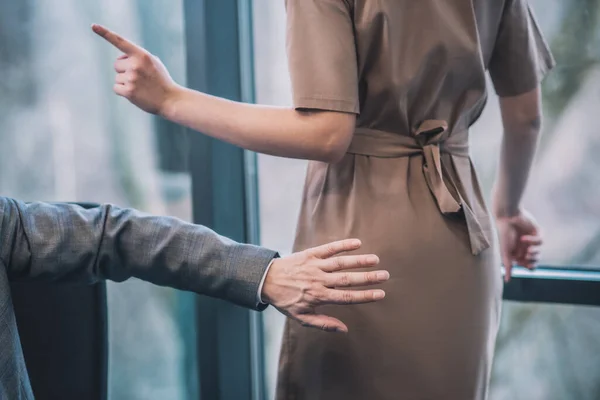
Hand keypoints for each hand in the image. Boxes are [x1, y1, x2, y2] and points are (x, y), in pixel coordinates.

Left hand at [91, 24, 176, 114]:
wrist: (170, 99)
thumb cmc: (161, 81)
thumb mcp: (153, 63)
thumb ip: (138, 57)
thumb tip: (122, 58)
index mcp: (142, 55)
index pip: (121, 42)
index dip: (105, 33)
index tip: (93, 26)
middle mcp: (136, 65)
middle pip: (117, 65)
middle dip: (125, 71)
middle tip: (139, 78)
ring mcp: (132, 78)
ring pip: (117, 78)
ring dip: (126, 82)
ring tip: (141, 87)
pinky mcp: (129, 91)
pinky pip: (116, 88)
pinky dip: (123, 91)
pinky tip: (136, 94)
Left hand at [262, 239, 388, 332]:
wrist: (266, 280)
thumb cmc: (285, 300)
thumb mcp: (301, 317)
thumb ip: (323, 323)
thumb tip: (344, 329)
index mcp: (318, 297)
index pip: (347, 297)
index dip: (365, 296)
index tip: (381, 294)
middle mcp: (319, 281)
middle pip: (348, 279)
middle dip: (368, 278)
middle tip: (385, 276)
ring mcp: (315, 266)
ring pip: (341, 263)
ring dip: (359, 260)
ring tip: (375, 260)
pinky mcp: (310, 254)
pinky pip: (329, 248)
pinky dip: (343, 245)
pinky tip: (357, 243)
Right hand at [495, 209, 542, 282]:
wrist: (507, 217)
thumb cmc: (504, 235)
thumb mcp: (506, 252)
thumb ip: (508, 266)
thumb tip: (507, 281)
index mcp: (518, 253)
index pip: (529, 265)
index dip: (529, 265)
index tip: (525, 263)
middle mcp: (525, 247)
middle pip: (536, 260)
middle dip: (533, 260)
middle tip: (527, 255)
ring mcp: (532, 240)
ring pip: (539, 252)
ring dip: (535, 252)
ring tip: (528, 250)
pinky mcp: (537, 233)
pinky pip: (540, 241)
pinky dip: (533, 241)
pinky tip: (524, 238)